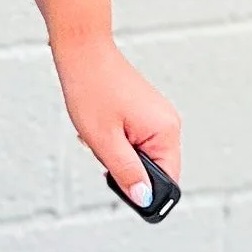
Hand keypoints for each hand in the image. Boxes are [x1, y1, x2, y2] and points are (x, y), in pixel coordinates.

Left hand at [51, 35, 180, 206]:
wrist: (83, 52)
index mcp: (165, 131)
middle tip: (104, 152)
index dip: (146, 191)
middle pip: (154, 168)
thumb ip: (126, 172)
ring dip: (118, 153)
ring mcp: (157, 116)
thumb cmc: (92, 89)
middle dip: (126, 168)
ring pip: (141, 154)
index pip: (169, 179)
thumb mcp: (105, 141)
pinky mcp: (145, 112)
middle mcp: (168, 124)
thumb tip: (143, 199)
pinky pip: (135, 139)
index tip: (121, 187)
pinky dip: (116, 140)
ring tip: (99, 134)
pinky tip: (102, 126)